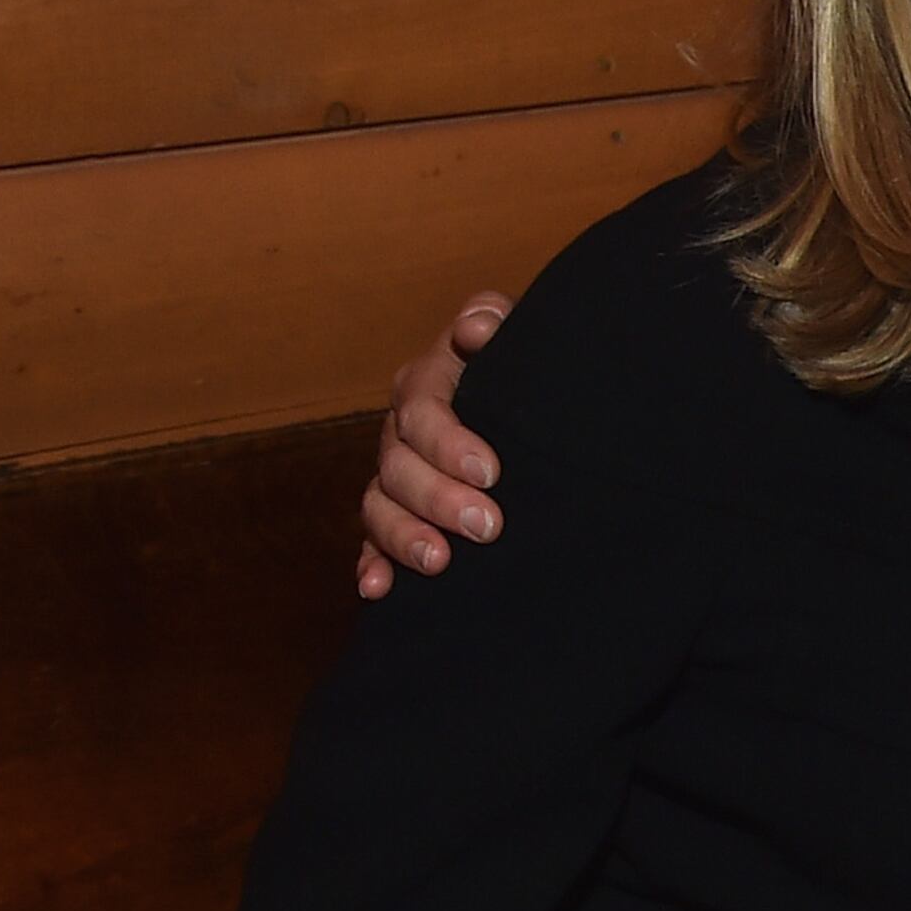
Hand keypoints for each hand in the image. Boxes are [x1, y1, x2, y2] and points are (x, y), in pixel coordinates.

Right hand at [353, 293, 509, 597]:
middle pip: (399, 464)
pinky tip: (378, 589)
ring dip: (404, 536)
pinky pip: (373, 541)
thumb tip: (476, 327)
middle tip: (487, 527)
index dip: (450, 442)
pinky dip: (373, 565)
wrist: (537, 411)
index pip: (423, 409)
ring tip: (439, 562)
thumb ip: (495, 321)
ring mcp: (397, 475)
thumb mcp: (520, 340)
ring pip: (381, 505)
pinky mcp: (399, 514)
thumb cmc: (528, 371)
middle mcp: (403, 430)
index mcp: (428, 383)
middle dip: (439, 498)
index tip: (492, 472)